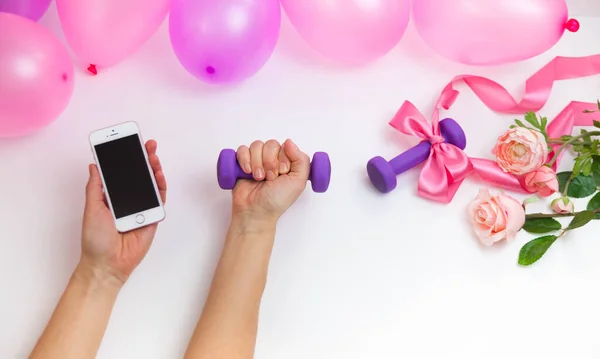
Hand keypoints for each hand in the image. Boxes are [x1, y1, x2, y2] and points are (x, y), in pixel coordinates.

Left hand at [80, 140, 166, 284]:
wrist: (107, 263)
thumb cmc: (95, 239)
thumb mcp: (91, 208)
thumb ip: (95, 186)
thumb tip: (94, 165)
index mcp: (112, 196)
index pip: (121, 173)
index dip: (126, 158)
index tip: (129, 143)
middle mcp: (128, 200)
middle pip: (139, 175)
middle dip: (144, 158)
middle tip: (147, 145)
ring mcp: (142, 208)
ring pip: (151, 184)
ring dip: (154, 169)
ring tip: (153, 156)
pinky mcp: (153, 216)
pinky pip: (159, 199)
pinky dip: (160, 186)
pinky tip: (158, 174)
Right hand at [232, 139, 309, 224]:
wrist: (256, 211)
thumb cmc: (277, 200)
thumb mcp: (298, 182)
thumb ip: (301, 160)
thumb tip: (289, 142)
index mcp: (288, 162)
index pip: (286, 146)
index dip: (283, 158)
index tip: (282, 173)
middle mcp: (273, 160)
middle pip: (271, 144)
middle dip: (270, 162)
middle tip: (270, 178)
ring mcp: (257, 160)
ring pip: (256, 145)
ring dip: (257, 163)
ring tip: (258, 178)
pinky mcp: (242, 163)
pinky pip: (242, 149)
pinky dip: (245, 160)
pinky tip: (247, 172)